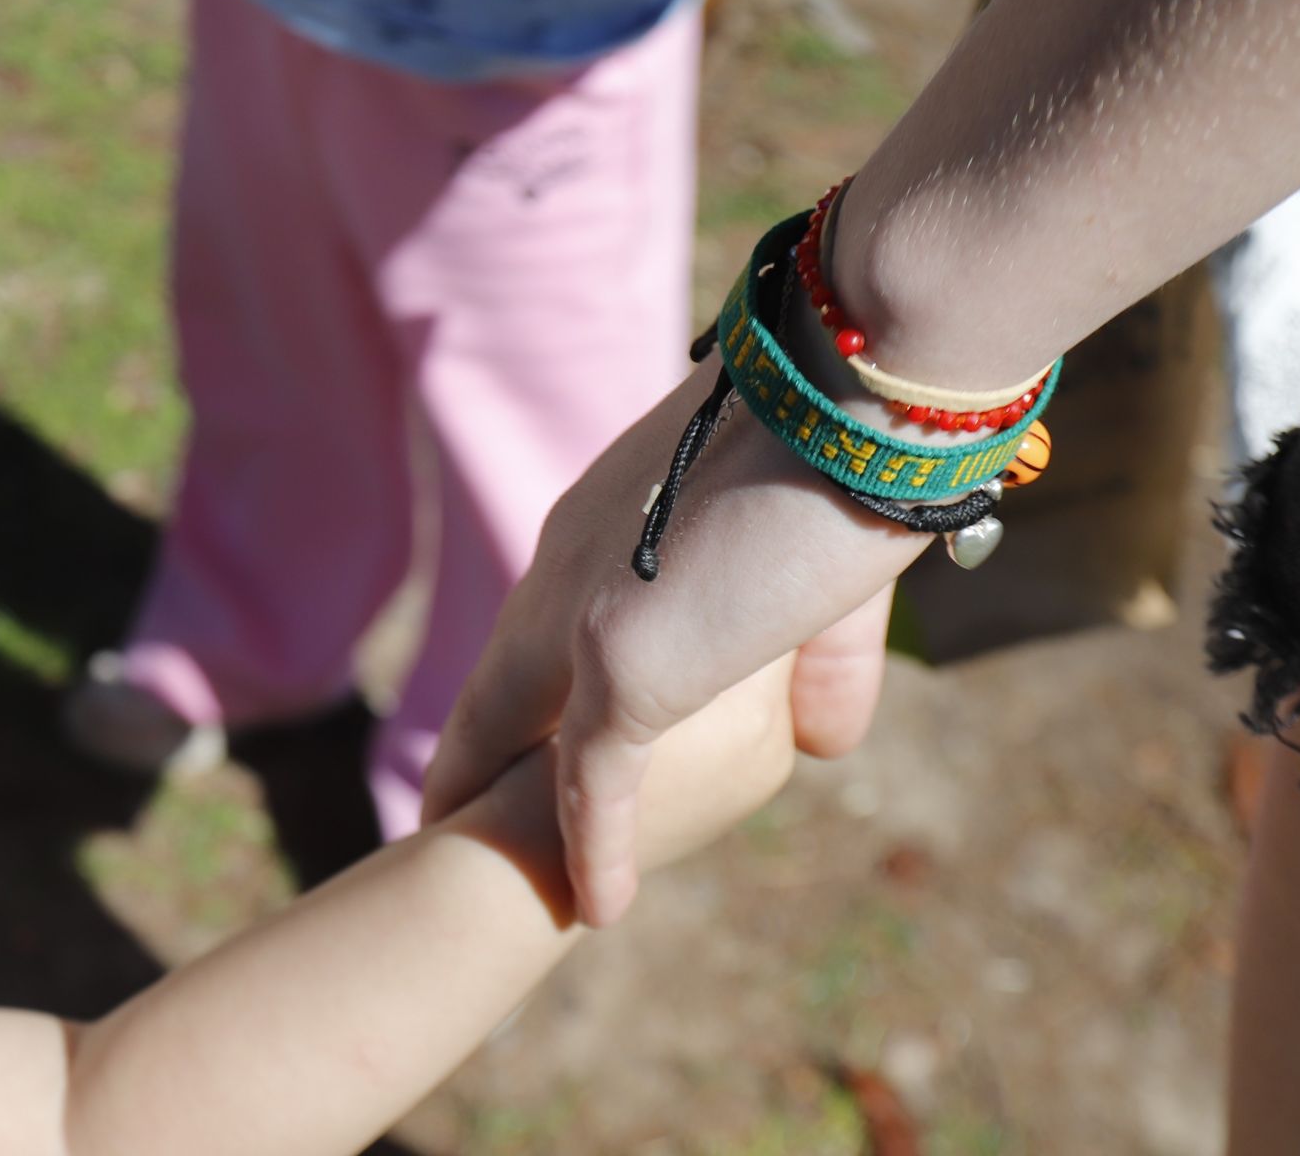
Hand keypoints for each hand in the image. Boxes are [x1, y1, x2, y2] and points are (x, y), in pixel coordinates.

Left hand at [424, 358, 927, 925]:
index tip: (517, 728)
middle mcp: (570, 564)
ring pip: (512, 729)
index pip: (548, 618)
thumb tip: (825, 743)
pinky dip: (594, 848)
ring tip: (460, 851)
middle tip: (446, 807)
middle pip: (500, 679)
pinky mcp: (620, 662)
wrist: (853, 392)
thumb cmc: (848, 450)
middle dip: (474, 747)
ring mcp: (583, 614)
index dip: (531, 680)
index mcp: (607, 524)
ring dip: (492, 800)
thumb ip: (817, 659)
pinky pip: (592, 782)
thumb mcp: (821, 565)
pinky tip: (600, 908)